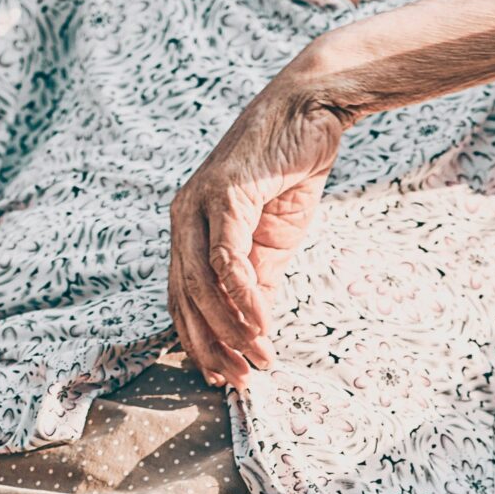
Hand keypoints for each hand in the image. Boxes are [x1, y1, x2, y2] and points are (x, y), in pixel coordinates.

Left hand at [168, 70, 349, 388]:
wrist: (311, 111)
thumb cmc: (289, 172)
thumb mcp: (272, 240)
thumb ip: (257, 281)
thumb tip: (254, 331)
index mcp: (187, 229)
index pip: (182, 299)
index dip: (199, 342)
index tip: (222, 378)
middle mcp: (182, 217)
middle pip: (185, 299)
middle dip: (211, 347)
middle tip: (240, 381)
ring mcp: (198, 204)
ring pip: (202, 285)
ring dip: (230, 330)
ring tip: (258, 360)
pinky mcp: (225, 195)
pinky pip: (227, 259)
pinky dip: (243, 298)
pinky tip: (262, 325)